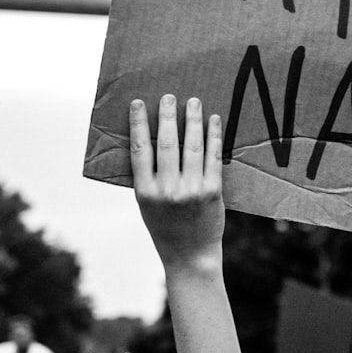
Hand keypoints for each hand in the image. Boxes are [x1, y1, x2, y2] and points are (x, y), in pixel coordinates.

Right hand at [129, 94, 224, 273]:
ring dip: (192, 120)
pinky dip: (213, 136)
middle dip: (167, 116)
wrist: (190, 256)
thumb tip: (148, 140)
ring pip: (192, 146)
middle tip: (169, 96)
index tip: (139, 103)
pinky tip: (212, 121)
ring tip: (193, 102)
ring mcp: (191, 190)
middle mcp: (167, 190)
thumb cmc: (165, 228)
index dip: (139, 124)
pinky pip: (213, 157)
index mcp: (145, 192)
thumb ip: (147, 177)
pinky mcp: (212, 191)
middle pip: (167, 143)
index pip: (139, 149)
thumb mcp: (146, 205)